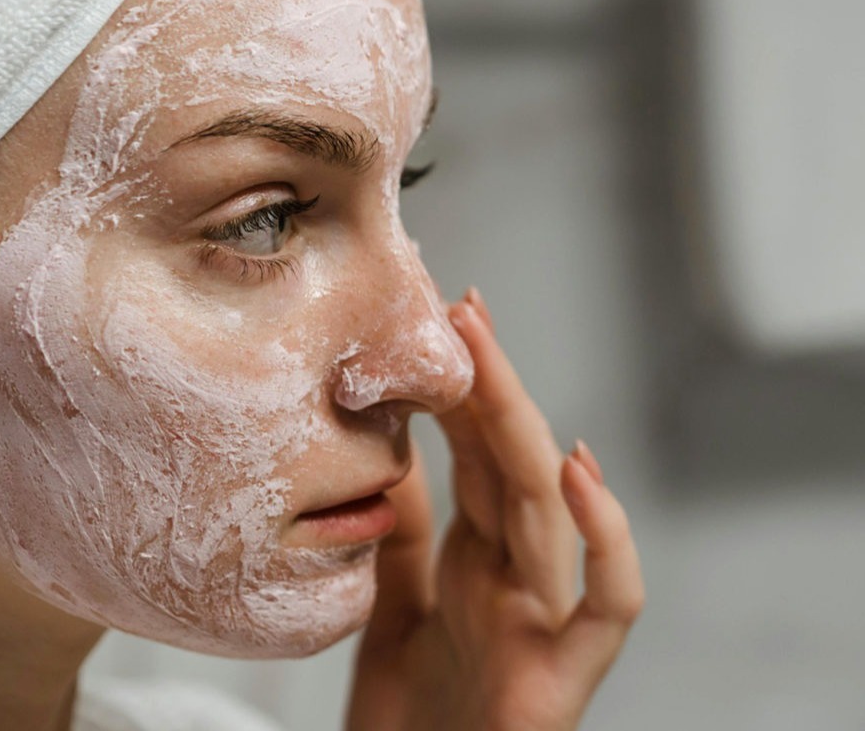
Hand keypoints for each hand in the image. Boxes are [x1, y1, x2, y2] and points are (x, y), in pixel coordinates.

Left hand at [346, 288, 643, 730]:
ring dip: (523, 428)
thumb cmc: (411, 718)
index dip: (465, 389)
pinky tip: (576, 471)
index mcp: (479, 558)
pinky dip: (606, 538)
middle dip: (491, 385)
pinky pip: (610, 604)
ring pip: (549, 510)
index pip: (478, 454)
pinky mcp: (563, 674)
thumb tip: (391, 458)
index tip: (443, 322)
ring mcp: (544, 618)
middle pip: (510, 464)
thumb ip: (403, 538)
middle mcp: (517, 576)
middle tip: (462, 311)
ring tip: (486, 357)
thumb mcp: (393, 608)